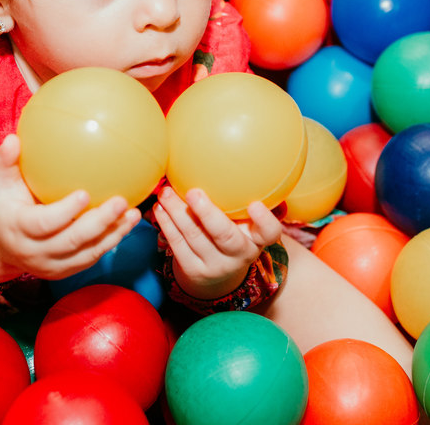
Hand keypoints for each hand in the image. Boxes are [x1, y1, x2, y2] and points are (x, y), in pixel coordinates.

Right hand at [0, 134, 140, 282]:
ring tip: (134, 213)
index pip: (44, 223)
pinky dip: (111, 240)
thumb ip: (6, 162)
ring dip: (113, 234)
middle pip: (72, 241)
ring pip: (87, 253)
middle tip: (121, 201)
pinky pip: (92, 257)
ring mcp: (52, 265)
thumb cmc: (6, 206)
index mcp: (19, 229)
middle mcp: (36, 252)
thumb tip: (13, 139)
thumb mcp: (1, 184)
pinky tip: (128, 222)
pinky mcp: (66, 271)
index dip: (65, 211)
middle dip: (99, 223)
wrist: (3, 247)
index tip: (85, 193)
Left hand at [153, 185, 281, 301]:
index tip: (254, 204)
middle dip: (208, 214)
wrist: (215, 275)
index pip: (270, 232)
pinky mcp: (193, 271)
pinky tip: (160, 208)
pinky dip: (167, 224)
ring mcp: (216, 266)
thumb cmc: (231, 233)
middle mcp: (240, 255)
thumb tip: (228, 153)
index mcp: (257, 239)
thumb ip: (240, 198)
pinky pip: (177, 245)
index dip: (264, 220)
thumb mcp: (242, 221)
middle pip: (225, 236)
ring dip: (177, 212)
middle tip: (193, 192)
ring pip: (194, 237)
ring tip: (166, 192)